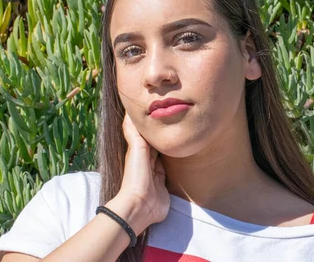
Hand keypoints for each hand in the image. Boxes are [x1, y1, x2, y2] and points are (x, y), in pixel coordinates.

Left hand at [113, 112, 170, 230]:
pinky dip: (175, 158)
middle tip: (174, 116)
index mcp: (139, 150)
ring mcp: (156, 170)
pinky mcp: (165, 180)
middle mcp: (147, 159)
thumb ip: (135, 133)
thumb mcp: (136, 150)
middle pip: (155, 141)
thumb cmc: (136, 176)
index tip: (158, 107)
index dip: (151, 122)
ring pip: (164, 153)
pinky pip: (171, 166)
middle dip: (162, 131)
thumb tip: (130, 113)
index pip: (145, 132)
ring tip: (181, 130)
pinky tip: (183, 151)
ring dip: (170, 144)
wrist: (142, 205)